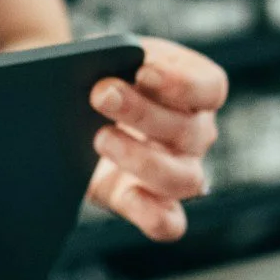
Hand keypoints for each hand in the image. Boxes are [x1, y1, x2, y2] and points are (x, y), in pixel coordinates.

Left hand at [87, 37, 225, 241]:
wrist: (68, 112)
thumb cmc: (98, 76)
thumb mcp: (109, 56)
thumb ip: (113, 58)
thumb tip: (104, 75)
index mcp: (194, 91)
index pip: (210, 87)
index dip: (182, 82)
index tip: (144, 71)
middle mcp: (194, 134)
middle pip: (189, 130)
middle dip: (142, 112)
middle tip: (101, 95)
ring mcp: (177, 172)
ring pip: (183, 179)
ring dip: (142, 159)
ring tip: (100, 138)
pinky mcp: (149, 204)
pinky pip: (169, 223)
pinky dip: (153, 214)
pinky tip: (128, 193)